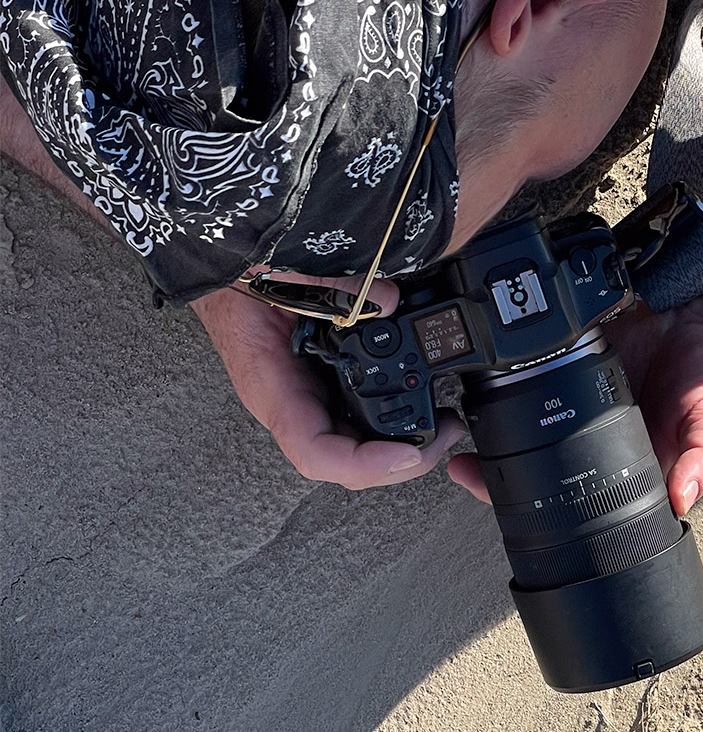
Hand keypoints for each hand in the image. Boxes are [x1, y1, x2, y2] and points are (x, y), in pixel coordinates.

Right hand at [192, 276, 465, 489]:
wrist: (227, 268)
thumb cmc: (237, 276)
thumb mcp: (276, 269)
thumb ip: (326, 281)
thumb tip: (385, 299)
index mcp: (273, 388)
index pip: (315, 452)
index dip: (362, 463)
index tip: (408, 454)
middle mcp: (296, 403)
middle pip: (350, 461)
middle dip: (404, 461)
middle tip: (446, 434)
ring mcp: (315, 395)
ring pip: (362, 442)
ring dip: (407, 441)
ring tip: (446, 422)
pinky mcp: (330, 380)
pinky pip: (364, 410)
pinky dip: (400, 412)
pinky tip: (427, 398)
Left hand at [447, 274, 702, 513]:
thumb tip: (683, 499)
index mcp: (623, 461)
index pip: (567, 491)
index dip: (526, 495)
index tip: (485, 488)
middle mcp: (597, 432)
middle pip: (536, 455)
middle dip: (495, 463)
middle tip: (460, 461)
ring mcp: (584, 393)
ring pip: (531, 410)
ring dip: (497, 415)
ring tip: (464, 419)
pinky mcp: (580, 352)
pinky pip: (542, 362)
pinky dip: (518, 366)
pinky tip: (496, 369)